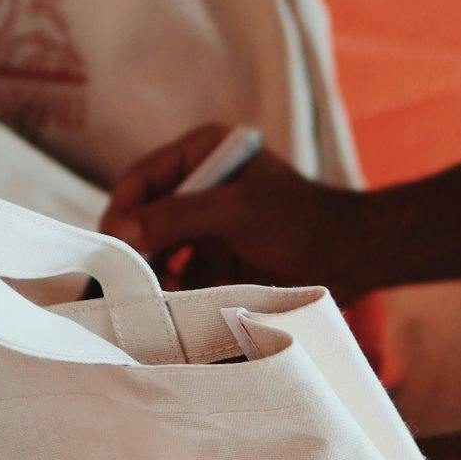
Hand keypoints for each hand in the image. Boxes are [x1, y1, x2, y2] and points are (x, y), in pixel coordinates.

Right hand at [101, 120, 360, 291]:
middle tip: (119, 282)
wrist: (352, 257)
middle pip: (144, 215)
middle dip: (135, 249)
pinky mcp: (215, 256)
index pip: (141, 178)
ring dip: (153, 274)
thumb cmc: (300, 221)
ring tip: (151, 298)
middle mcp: (198, 182)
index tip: (107, 247)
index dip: (121, 211)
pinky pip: (179, 273)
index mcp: (202, 152)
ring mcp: (206, 222)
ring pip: (158, 249)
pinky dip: (173, 291)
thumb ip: (176, 216)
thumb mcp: (236, 211)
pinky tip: (174, 307)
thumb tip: (120, 233)